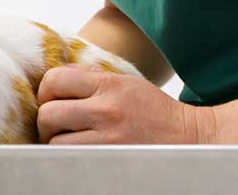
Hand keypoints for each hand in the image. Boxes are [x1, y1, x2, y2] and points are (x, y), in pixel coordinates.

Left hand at [37, 65, 216, 143]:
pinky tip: (77, 154)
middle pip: (48, 113)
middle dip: (46, 121)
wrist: (191, 139)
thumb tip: (54, 77)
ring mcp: (109, 140)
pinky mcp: (111, 160)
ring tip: (67, 142)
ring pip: (56, 142)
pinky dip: (68, 158)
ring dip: (55, 143)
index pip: (54, 80)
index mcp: (108, 85)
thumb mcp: (125, 83)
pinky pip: (73, 160)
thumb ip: (91, 77)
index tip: (52, 100)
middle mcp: (107, 110)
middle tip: (56, 126)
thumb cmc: (153, 110)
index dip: (46, 91)